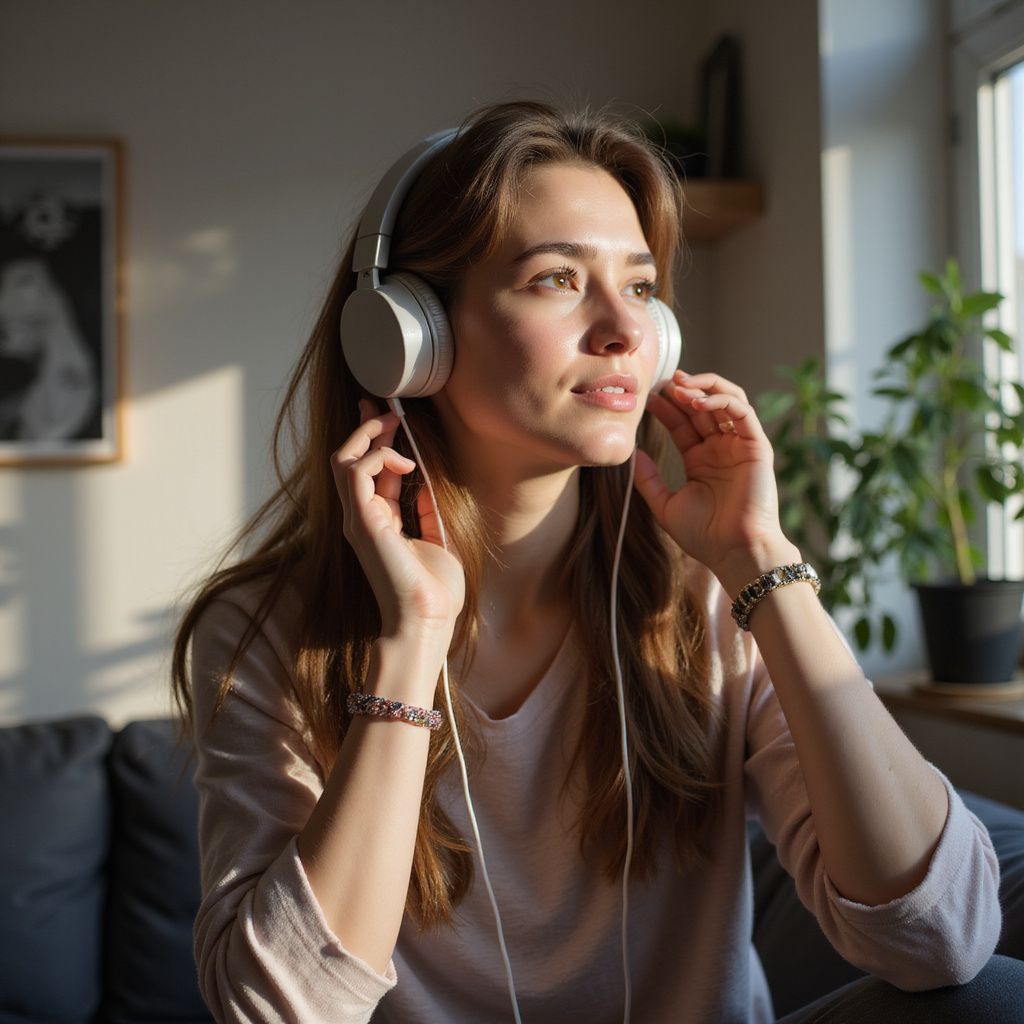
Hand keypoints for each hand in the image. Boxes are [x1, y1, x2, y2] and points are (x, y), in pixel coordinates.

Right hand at [331, 399, 464, 641]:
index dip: (377, 441)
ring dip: (368, 436)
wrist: (426, 621)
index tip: (390, 415)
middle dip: (366, 428)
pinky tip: (405, 464)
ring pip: (343, 460)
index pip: (368, 473)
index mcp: (378, 523)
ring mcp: (357, 519)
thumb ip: (428, 506)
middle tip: (386, 407)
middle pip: (348, 460)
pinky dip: (377, 457)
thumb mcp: (438, 536)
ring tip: (394, 425)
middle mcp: (361, 518)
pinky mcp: (360, 521)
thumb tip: (425, 474)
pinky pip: (353, 472)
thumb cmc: (435, 591)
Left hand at [632, 369, 797, 586]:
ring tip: (680, 386)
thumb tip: (631, 454)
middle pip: (701, 407)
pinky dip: (722, 400)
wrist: (734, 551)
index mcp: (701, 460)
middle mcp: (721, 448)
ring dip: (703, 388)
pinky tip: (698, 402)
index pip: (682, 424)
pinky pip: (743, 412)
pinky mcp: (757, 446)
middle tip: (661, 383)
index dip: (666, 408)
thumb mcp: (665, 505)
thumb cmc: (704, 535)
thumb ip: (648, 479)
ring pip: (726, 401)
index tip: (646, 398)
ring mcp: (740, 445)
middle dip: (682, 391)